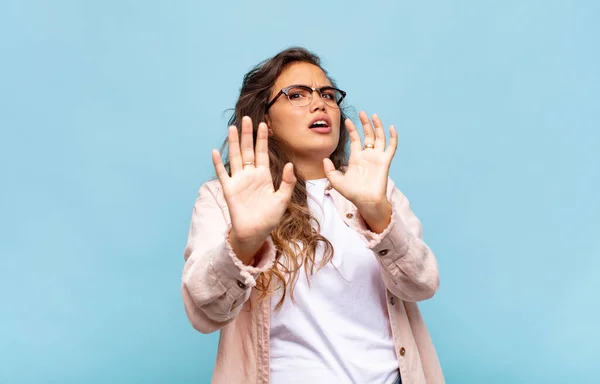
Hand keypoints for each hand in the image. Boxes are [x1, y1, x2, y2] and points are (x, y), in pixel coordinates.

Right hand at [212, 116, 295, 262]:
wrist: (255, 232)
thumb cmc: (269, 218)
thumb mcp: (282, 200)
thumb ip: (287, 183)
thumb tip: (290, 164)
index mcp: (264, 176)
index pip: (263, 153)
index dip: (263, 140)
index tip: (265, 124)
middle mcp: (250, 175)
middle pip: (248, 151)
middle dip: (248, 135)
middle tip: (247, 119)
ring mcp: (239, 181)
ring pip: (235, 157)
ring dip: (234, 143)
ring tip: (233, 128)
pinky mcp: (229, 190)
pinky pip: (223, 174)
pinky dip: (218, 163)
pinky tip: (215, 151)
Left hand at [323, 111, 397, 219]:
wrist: (365, 201)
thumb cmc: (352, 193)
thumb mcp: (336, 181)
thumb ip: (330, 170)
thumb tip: (325, 159)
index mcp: (356, 158)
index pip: (355, 139)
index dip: (352, 129)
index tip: (347, 120)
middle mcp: (367, 156)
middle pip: (368, 135)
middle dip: (365, 124)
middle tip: (362, 113)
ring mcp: (377, 157)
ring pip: (379, 138)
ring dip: (378, 126)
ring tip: (374, 115)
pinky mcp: (385, 161)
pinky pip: (391, 147)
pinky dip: (393, 137)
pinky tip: (392, 128)